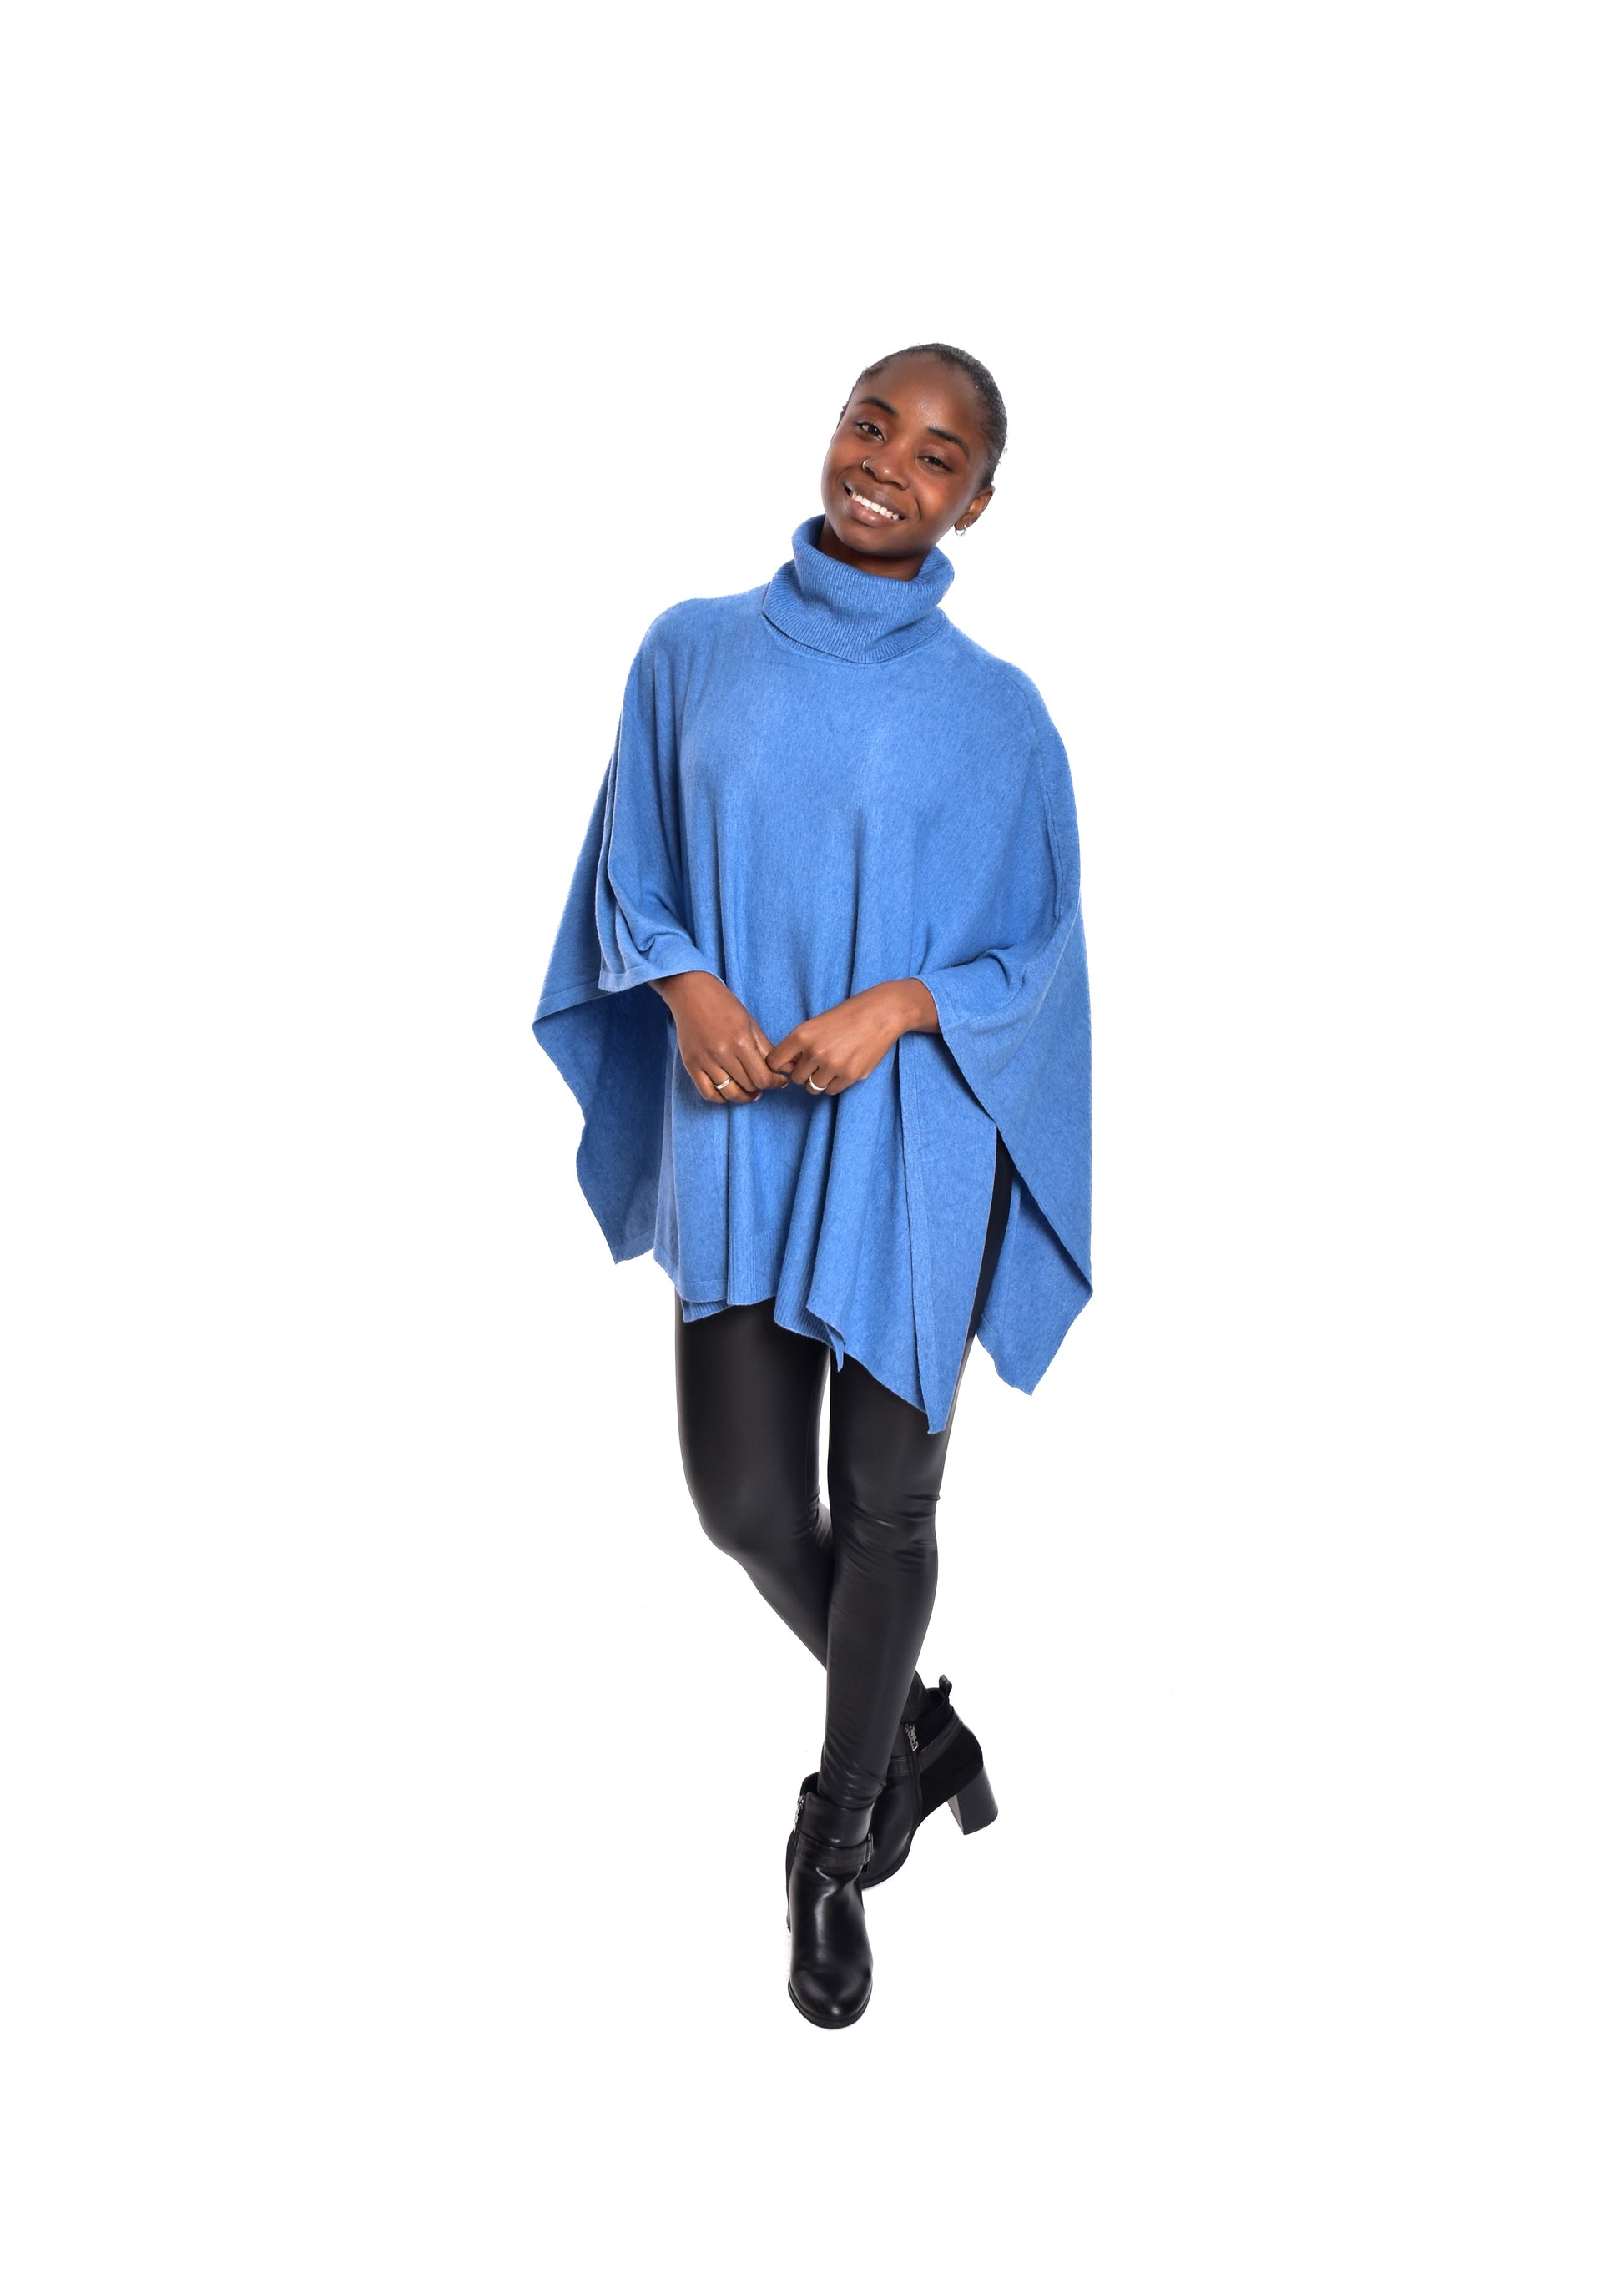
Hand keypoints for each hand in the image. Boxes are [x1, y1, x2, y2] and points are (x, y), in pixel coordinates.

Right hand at [651, 970, 787, 1103]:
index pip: (763, 1077)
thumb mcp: (750, 1023)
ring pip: (730, 1093)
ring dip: (744, 1097)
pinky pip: (708, 1093)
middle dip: (761, 1087)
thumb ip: (766, 1049)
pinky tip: (730, 1091)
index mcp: (741, 1041)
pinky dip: (721, 1098)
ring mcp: (705, 1061)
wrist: (691, 993)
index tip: (779, 1081)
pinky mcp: (691, 1065)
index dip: (775, 1083)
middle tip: (765, 1082)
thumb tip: (786, 1069)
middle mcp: (722, 1053)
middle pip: (749, 1086)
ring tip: (750, 1092)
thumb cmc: (724, 1005)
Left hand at [767, 980, 937, 1095]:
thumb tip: (786, 1069)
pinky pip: (831, 1090)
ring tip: (832, 1065)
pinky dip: (835, 1083)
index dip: (782, 1065)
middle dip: (804, 1073)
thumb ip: (799, 1045)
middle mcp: (814, 1051)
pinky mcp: (850, 1076)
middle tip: (818, 1062)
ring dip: (819, 1080)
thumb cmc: (847, 1016)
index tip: (791, 1064)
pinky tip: (844, 1067)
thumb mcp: (816, 1024)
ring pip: (813, 1087)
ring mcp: (833, 1065)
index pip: (774, 1062)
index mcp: (801, 1035)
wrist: (880, 1013)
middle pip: (796, 1078)